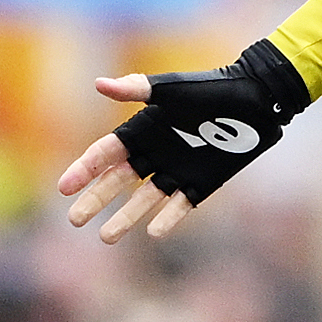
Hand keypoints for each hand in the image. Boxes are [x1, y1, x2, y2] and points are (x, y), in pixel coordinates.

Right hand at [52, 47, 307, 242]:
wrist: (256, 99)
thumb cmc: (211, 89)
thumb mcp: (171, 89)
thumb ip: (136, 89)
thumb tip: (97, 84)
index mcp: (142, 129)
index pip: (104, 154)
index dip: (83, 169)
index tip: (64, 187)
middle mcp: (155, 152)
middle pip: (117, 182)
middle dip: (95, 199)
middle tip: (74, 220)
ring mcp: (176, 170)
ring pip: (143, 200)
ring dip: (124, 218)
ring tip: (105, 238)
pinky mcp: (200, 184)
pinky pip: (179, 206)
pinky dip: (167, 219)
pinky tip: (153, 233)